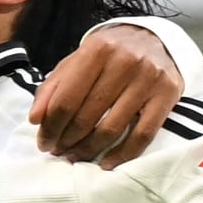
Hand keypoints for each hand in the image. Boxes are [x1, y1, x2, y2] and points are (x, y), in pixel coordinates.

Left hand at [33, 20, 187, 166]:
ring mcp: (149, 79)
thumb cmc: (109, 55)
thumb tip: (35, 119)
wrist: (155, 39)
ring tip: (76, 156)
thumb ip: (53, 87)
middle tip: (58, 151)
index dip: (50, 127)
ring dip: (89, 150)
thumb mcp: (77, 61)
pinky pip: (142, 136)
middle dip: (67, 140)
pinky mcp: (167, 95)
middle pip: (87, 117)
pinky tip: (106, 163)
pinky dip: (122, 155)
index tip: (44, 142)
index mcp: (97, 50)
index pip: (65, 99)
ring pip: (112, 129)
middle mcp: (125, 61)